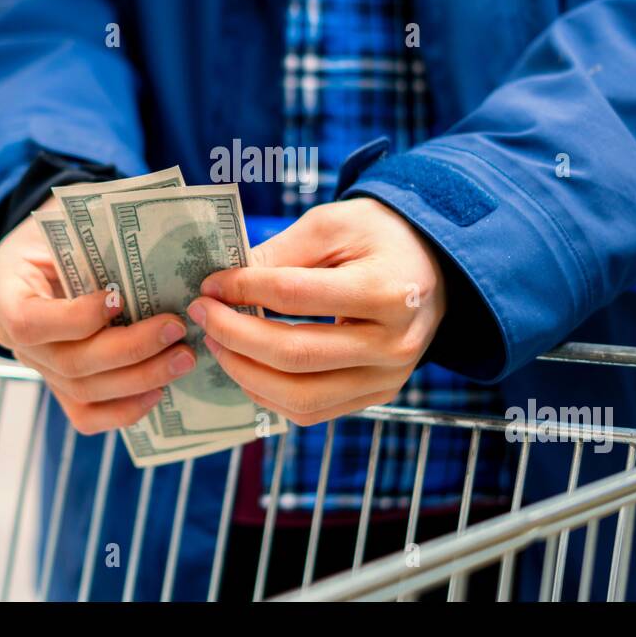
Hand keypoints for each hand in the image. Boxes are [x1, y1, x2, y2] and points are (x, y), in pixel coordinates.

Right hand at [0, 201, 196, 433]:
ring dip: (139, 378)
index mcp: (1, 287)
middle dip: (128, 350)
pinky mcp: (59, 384)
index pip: (29, 321)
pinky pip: (85, 414)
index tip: (119, 298)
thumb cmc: (58, 227)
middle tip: (176, 329)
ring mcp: (35, 364)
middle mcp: (9, 335)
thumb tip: (147, 221)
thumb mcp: (63, 213)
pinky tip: (159, 392)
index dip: (76, 319)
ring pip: (82, 390)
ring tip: (182, 358)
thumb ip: (92, 225)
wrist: (45, 250)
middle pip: (67, 362)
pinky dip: (124, 410)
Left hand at [187, 198, 446, 425]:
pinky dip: (267, 395)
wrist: (433, 265)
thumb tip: (224, 284)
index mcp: (389, 291)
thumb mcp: (333, 224)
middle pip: (296, 355)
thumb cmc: (379, 237)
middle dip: (235, 336)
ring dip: (245, 373)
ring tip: (217, 343)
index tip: (210, 284)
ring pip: (300, 397)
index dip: (245, 290)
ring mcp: (388, 379)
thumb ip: (281, 252)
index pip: (297, 297)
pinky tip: (245, 366)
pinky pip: (311, 412)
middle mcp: (395, 344)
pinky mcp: (377, 396)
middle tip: (202, 314)